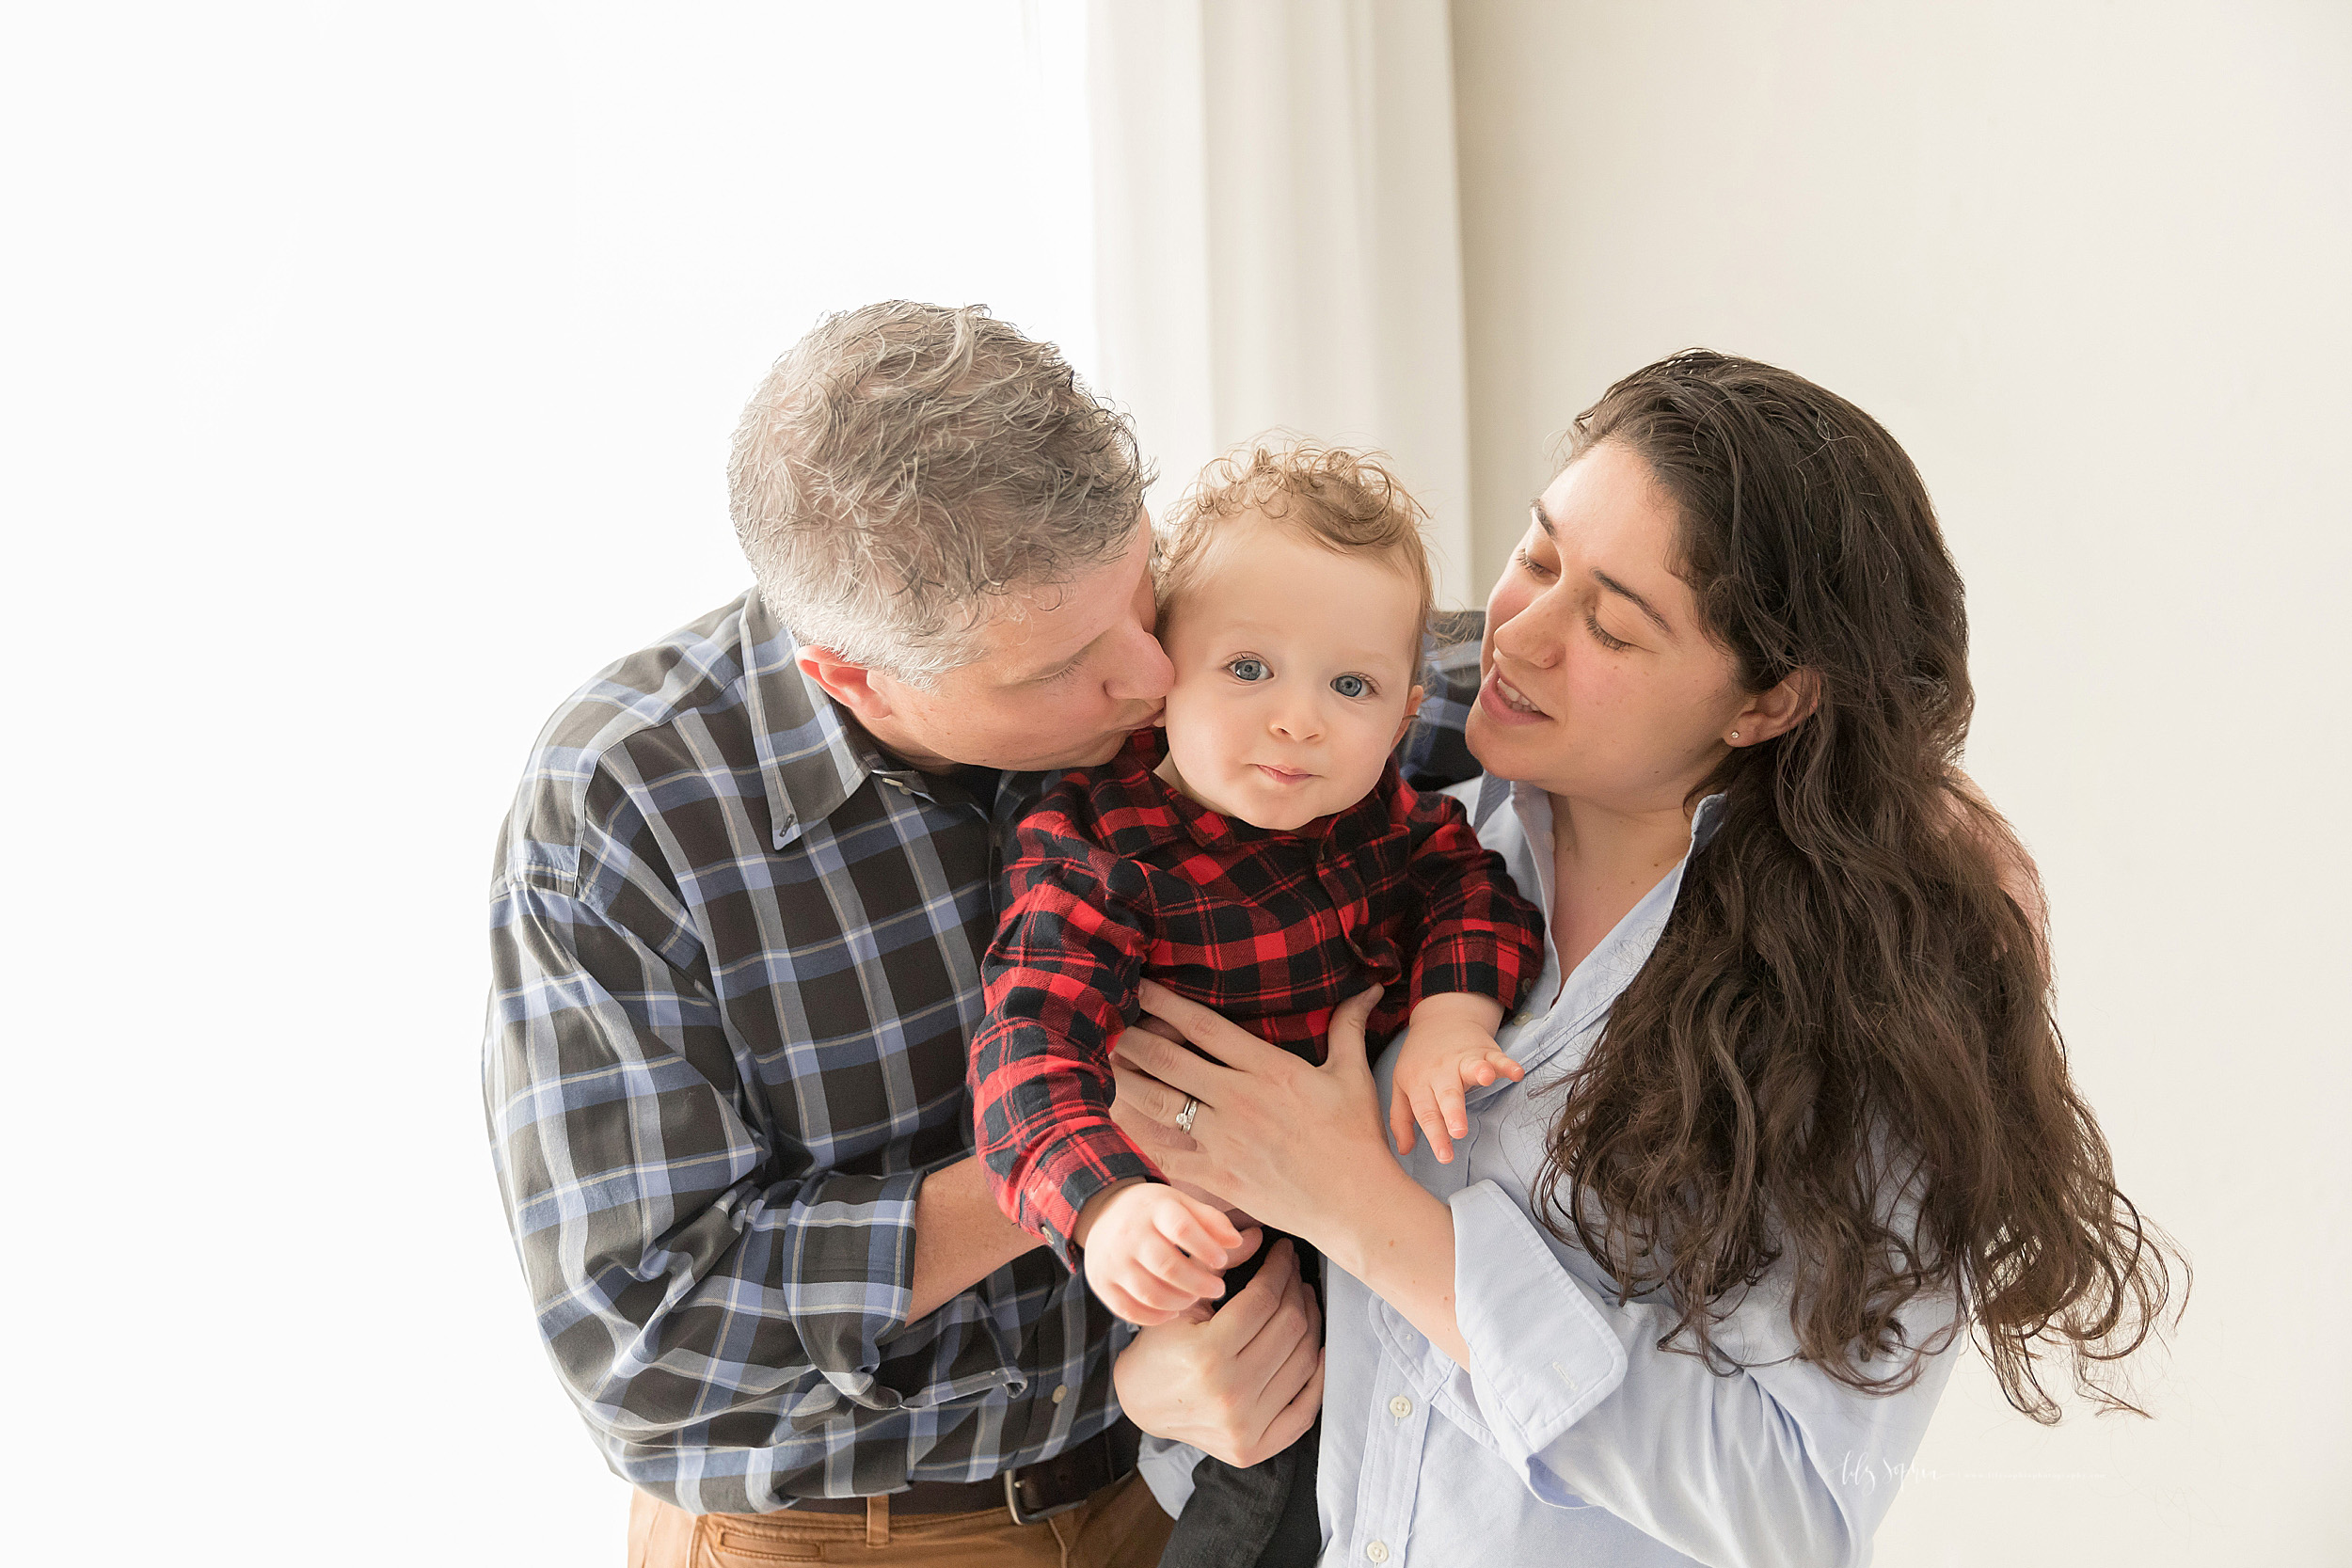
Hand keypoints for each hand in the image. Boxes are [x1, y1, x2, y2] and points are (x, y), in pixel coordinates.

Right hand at [1074, 1180, 1247, 1325]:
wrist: (1102, 1212)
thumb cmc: (1154, 1212)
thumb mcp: (1182, 1204)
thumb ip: (1211, 1221)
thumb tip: (1238, 1241)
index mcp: (1154, 1209)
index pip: (1181, 1228)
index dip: (1206, 1247)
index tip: (1222, 1261)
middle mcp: (1129, 1234)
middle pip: (1166, 1265)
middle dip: (1198, 1283)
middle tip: (1217, 1289)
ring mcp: (1112, 1261)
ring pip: (1149, 1292)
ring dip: (1179, 1301)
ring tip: (1195, 1298)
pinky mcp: (1101, 1283)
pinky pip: (1129, 1310)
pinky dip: (1154, 1316)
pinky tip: (1172, 1310)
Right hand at [1112, 1237, 1324, 1467]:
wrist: (1142, 1404)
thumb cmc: (1159, 1348)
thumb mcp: (1178, 1303)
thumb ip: (1217, 1268)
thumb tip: (1260, 1236)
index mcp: (1207, 1355)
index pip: (1264, 1300)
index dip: (1279, 1269)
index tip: (1283, 1252)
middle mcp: (1230, 1395)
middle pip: (1289, 1328)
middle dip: (1296, 1289)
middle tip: (1293, 1271)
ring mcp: (1245, 1426)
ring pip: (1303, 1361)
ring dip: (1311, 1323)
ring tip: (1302, 1300)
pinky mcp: (1255, 1447)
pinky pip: (1305, 1410)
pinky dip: (1317, 1376)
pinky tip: (1315, 1348)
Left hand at [1113, 979, 1404, 1248]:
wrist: (1354, 1204)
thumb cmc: (1355, 1138)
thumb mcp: (1353, 1075)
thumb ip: (1349, 1027)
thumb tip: (1370, 986)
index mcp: (1269, 1069)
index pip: (1204, 1027)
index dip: (1166, 1003)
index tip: (1142, 988)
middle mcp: (1239, 1100)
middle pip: (1168, 1060)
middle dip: (1133, 1039)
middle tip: (1110, 1025)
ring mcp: (1224, 1141)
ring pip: (1157, 1104)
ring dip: (1125, 1081)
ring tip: (1105, 1065)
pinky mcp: (1216, 1177)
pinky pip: (1164, 1152)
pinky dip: (1137, 1135)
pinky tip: (1119, 1119)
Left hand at [1387, 997, 1522, 1163]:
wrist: (1440, 1019)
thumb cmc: (1420, 1061)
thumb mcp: (1402, 1086)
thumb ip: (1402, 1119)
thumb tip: (1405, 1151)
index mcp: (1419, 1083)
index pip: (1427, 1113)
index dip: (1435, 1136)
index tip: (1445, 1157)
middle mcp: (1441, 1071)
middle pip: (1448, 1094)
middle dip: (1453, 1112)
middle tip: (1458, 1131)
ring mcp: (1463, 1059)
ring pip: (1471, 1067)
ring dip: (1480, 1072)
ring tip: (1487, 1079)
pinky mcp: (1485, 1051)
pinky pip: (1498, 1057)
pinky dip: (1508, 1064)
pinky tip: (1517, 1072)